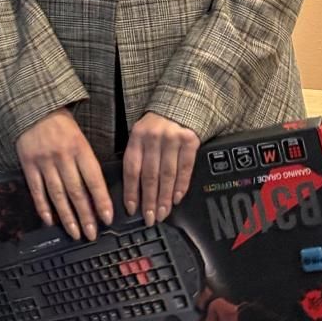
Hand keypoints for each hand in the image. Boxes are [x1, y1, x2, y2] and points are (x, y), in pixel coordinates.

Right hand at [16, 108, 113, 240]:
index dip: (101, 200)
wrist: (34, 107)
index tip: (108, 218)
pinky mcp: (28, 164)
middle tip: (92, 234)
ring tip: (75, 233)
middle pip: (76, 191)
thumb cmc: (61, 124)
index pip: (94, 179)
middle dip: (86, 216)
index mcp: (79, 147)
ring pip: (57, 194)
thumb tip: (95, 193)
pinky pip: (36, 190)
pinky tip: (50, 221)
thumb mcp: (79, 137)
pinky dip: (43, 207)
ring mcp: (44, 161)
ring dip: (67, 216)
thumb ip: (86, 162)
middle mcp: (62, 156)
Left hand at [123, 111, 198, 225]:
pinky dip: (181, 186)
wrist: (179, 102)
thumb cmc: (156, 125)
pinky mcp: (190, 141)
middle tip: (150, 218)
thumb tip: (133, 190)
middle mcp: (154, 137)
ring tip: (162, 214)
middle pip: (150, 175)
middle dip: (149, 200)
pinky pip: (185, 168)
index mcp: (137, 135)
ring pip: (167, 175)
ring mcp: (173, 138)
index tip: (132, 209)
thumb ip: (138, 155)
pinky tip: (176, 199)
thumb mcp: (141, 134)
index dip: (131, 191)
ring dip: (164, 198)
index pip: (132, 168)